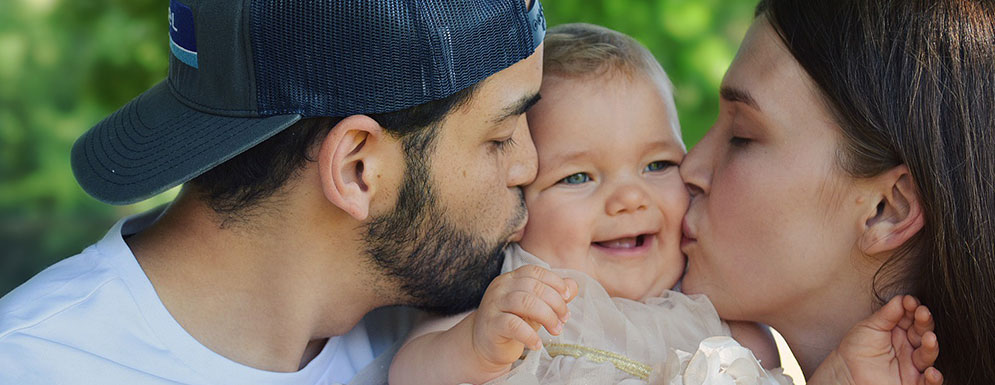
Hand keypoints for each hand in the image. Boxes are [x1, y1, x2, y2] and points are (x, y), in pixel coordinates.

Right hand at [468, 264, 577, 373]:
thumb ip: (554, 295)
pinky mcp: (491, 325)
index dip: (554, 282)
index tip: (567, 297)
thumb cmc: (514, 323)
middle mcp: (500, 287)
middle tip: (564, 319)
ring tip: (556, 331)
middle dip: (555, 303)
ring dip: (547, 317)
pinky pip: (513, 326)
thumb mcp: (536, 307)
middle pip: (533, 287)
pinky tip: (538, 344)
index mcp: (511, 279)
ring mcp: (493, 305)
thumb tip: (573, 286)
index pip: (535, 271)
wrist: (485, 346)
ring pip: (525, 302)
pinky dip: (530, 335)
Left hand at [810, 295, 941, 384]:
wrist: (844, 373)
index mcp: (899, 332)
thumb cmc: (855, 349)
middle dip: (924, 322)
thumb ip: (887, 314)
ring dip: (931, 346)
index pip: (912, 318)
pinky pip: (929, 383)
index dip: (914, 309)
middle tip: (922, 313)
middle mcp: (908, 347)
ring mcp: (912, 365)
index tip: (911, 301)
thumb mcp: (870, 326)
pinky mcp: (913, 383)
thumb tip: (903, 298)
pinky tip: (932, 371)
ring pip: (928, 355)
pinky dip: (934, 379)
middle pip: (923, 333)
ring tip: (929, 338)